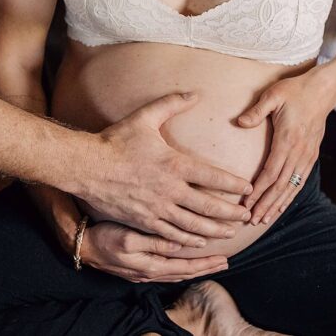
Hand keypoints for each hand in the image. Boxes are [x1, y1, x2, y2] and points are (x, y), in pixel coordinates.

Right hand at [80, 92, 252, 247]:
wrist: (86, 166)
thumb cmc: (115, 140)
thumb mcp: (145, 117)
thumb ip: (172, 104)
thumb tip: (195, 93)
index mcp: (174, 164)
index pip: (213, 177)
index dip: (234, 185)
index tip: (248, 189)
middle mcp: (169, 190)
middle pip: (209, 207)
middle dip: (231, 214)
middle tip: (247, 216)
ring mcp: (157, 209)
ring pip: (193, 226)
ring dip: (215, 230)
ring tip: (230, 233)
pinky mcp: (144, 221)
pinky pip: (172, 235)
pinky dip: (189, 240)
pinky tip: (199, 241)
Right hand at [81, 221, 228, 282]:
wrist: (84, 246)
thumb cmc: (105, 238)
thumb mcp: (128, 239)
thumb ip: (154, 243)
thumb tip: (179, 245)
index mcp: (151, 265)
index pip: (186, 266)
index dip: (206, 263)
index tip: (224, 258)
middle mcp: (151, 271)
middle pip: (185, 272)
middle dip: (206, 268)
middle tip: (225, 263)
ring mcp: (145, 271)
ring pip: (177, 272)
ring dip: (196, 268)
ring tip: (212, 263)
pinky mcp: (140, 267)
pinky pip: (168, 269)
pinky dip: (181, 266)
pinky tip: (185, 261)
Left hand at [237, 69, 335, 223]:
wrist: (323, 89)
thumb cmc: (294, 90)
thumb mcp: (273, 95)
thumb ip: (256, 111)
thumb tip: (239, 122)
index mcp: (288, 139)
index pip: (270, 172)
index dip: (258, 190)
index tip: (247, 204)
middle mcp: (299, 152)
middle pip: (281, 185)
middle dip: (266, 205)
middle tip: (252, 220)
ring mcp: (307, 155)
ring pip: (292, 187)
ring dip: (278, 205)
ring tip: (264, 220)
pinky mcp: (312, 155)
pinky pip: (301, 180)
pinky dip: (290, 196)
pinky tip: (282, 205)